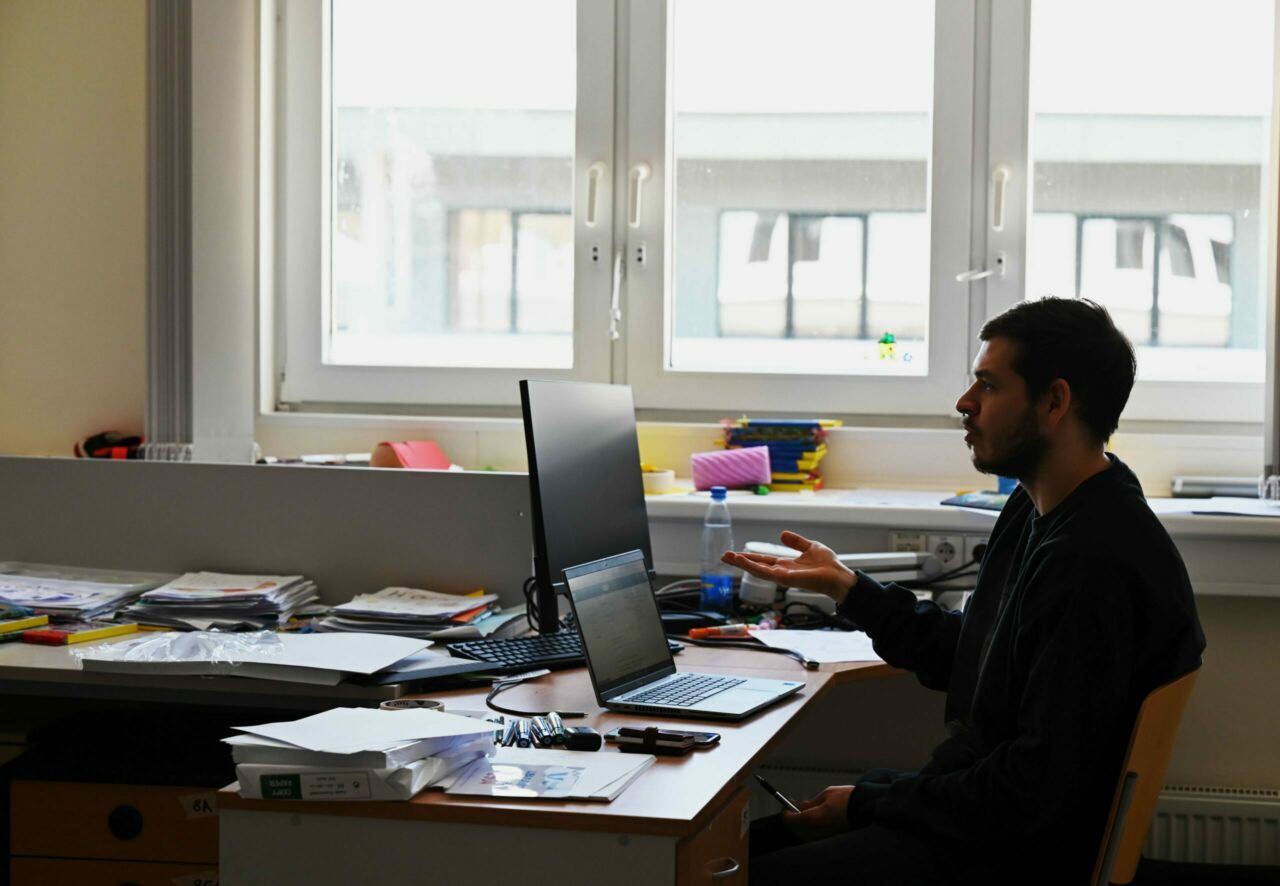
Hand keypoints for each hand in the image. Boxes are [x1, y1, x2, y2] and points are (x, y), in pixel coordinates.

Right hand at [721, 531, 857, 603]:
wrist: (837, 575)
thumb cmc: (827, 564)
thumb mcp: (810, 546)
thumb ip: (796, 542)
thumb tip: (782, 534)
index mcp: (786, 565)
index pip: (763, 560)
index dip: (749, 557)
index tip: (735, 554)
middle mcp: (781, 572)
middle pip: (755, 566)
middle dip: (740, 562)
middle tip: (723, 556)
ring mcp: (781, 577)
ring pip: (757, 570)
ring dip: (742, 564)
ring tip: (728, 557)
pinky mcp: (784, 579)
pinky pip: (765, 572)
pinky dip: (752, 566)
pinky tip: (742, 561)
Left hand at [783, 785, 853, 841]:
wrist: (867, 809)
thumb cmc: (847, 799)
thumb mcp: (826, 795)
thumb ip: (811, 803)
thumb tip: (802, 807)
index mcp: (814, 819)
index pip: (791, 822)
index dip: (786, 814)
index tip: (786, 808)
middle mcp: (817, 832)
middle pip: (797, 830)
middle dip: (794, 820)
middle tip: (795, 810)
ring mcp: (825, 838)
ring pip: (806, 835)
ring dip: (803, 825)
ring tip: (809, 813)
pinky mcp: (832, 840)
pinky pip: (817, 837)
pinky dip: (813, 830)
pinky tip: (819, 820)